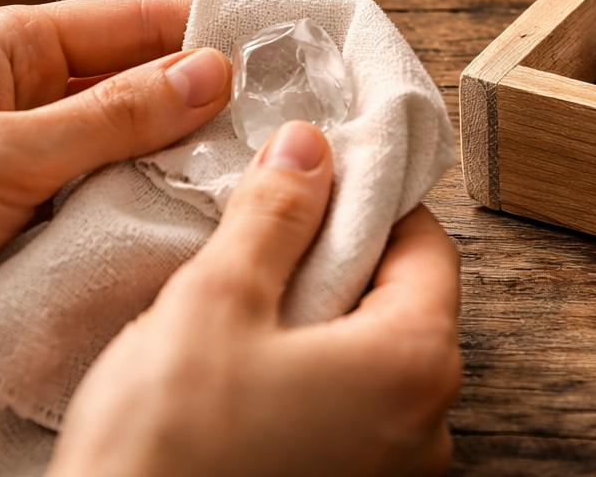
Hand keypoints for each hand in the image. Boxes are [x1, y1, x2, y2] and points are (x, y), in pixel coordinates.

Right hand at [51, 122, 461, 476]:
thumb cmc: (169, 450)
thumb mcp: (215, 301)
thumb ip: (274, 215)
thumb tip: (308, 150)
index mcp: (415, 364)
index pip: (427, 244)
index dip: (367, 201)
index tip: (313, 182)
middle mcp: (427, 428)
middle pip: (403, 303)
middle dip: (337, 263)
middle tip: (265, 241)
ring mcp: (391, 474)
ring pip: (370, 362)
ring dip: (317, 325)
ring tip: (243, 310)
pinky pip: (347, 416)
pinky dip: (308, 382)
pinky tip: (242, 375)